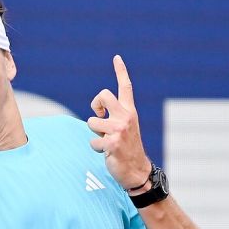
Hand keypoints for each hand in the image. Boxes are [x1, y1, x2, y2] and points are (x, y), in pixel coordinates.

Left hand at [87, 55, 151, 189]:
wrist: (136, 171)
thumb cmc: (126, 149)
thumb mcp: (124, 129)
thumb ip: (113, 117)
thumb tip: (97, 113)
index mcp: (129, 112)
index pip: (126, 87)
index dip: (120, 71)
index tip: (116, 57)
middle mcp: (126, 117)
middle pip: (103, 95)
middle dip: (96, 105)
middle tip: (100, 116)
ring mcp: (119, 129)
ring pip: (92, 122)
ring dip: (95, 134)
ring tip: (107, 142)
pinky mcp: (112, 143)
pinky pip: (93, 141)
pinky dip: (96, 149)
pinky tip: (108, 153)